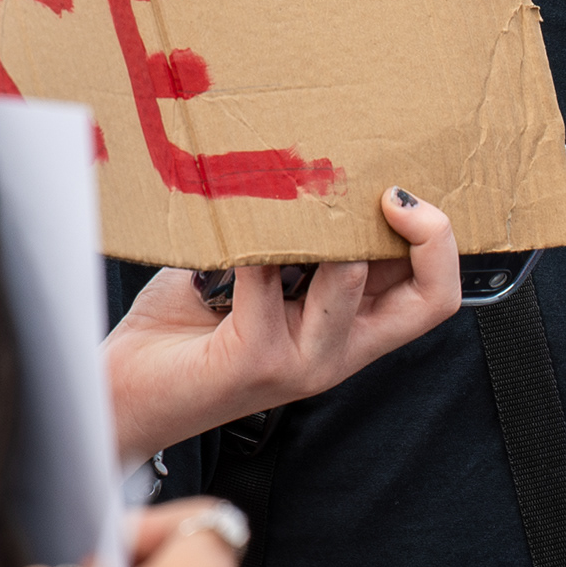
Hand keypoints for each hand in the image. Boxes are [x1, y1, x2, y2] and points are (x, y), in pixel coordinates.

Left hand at [107, 188, 460, 461]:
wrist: (126, 395)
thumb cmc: (186, 331)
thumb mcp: (256, 276)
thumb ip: (292, 242)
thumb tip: (307, 171)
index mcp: (350, 332)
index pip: (434, 292)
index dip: (439, 239)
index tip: (399, 192)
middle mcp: (339, 351)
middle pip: (431, 298)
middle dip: (427, 233)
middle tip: (385, 192)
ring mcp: (303, 362)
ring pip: (352, 276)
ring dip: (323, 220)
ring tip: (289, 189)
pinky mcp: (256, 360)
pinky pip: (268, 277)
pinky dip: (250, 238)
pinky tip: (228, 222)